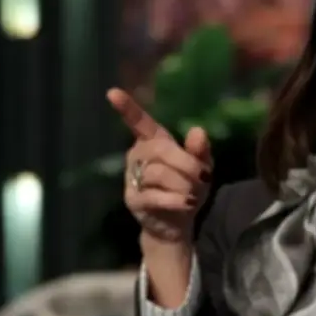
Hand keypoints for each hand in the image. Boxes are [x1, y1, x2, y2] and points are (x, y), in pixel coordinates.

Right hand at [107, 88, 211, 242]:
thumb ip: (200, 150)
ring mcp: (132, 178)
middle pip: (160, 150)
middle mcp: (138, 156)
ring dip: (183, 185)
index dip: (128, 108)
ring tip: (193, 195)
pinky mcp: (134, 200)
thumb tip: (198, 131)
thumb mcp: (201, 167)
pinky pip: (154, 195)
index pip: (140, 122)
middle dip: (186, 164)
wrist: (178, 222)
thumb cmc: (188, 187)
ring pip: (159, 174)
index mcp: (153, 142)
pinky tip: (186, 204)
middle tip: (203, 178)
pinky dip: (175, 200)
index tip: (112, 93)